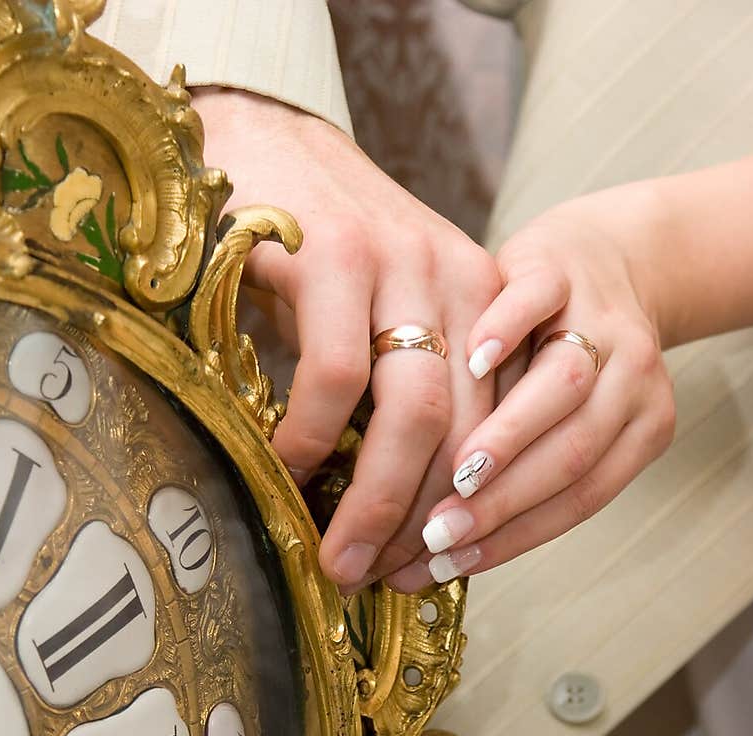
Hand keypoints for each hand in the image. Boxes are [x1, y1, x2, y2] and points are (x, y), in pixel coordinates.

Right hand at [193, 89, 500, 591]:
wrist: (256, 138)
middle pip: (467, 429)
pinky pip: (338, 375)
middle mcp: (455, 280)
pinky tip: (286, 469)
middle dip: (426, 522)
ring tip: (336, 557)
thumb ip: (402, 386)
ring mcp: (399, 264)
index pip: (496, 425)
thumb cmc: (314, 247)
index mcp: (482, 301)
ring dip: (375, 501)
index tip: (430, 569)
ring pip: (415, 412)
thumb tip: (396, 509)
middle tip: (380, 581)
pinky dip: (314, 438)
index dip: (467, 509)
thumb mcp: (381, 313)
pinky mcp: (336, 254)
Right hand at [419, 183, 676, 578]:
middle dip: (500, 504)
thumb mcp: (556, 420)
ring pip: (564, 388)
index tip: (448, 562)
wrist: (602, 254)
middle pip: (573, 453)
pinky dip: (506, 332)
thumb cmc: (561, 353)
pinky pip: (538, 301)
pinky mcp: (558, 266)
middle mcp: (630, 378)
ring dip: (507, 436)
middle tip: (436, 532)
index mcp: (637, 427)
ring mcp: (598, 319)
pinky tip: (467, 362)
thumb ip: (519, 471)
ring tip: (454, 471)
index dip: (511, 538)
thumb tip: (446, 547)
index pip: (579, 499)